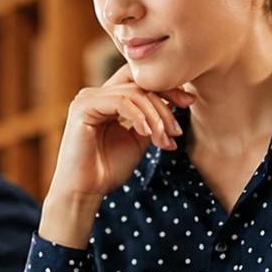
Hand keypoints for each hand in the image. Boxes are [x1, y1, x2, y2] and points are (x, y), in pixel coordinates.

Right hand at [40, 65, 193, 246]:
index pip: (140, 81)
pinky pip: (120, 102)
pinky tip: (148, 134)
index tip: (189, 101)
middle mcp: (96, 94)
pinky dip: (139, 117)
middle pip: (139, 83)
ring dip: (155, 116)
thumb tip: (175, 102)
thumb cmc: (108, 169)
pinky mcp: (83, 107)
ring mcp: (88, 98)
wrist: (85, 191)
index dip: (167, 87)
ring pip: (133, 93)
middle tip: (177, 129)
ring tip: (164, 139)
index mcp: (107, 99)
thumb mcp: (138, 140)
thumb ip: (151, 120)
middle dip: (166, 101)